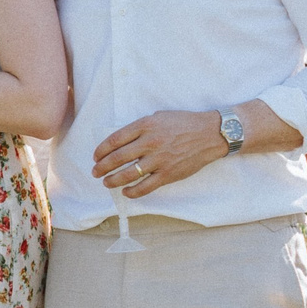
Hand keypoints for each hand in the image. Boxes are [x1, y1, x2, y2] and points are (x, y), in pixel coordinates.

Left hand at [92, 110, 227, 199]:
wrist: (210, 134)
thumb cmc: (184, 123)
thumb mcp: (158, 116)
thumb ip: (140, 128)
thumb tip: (121, 141)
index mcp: (145, 126)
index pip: (114, 140)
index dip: (101, 150)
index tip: (96, 156)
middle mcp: (150, 142)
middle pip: (117, 158)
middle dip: (102, 167)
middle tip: (95, 172)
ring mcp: (159, 159)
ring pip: (128, 174)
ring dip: (112, 180)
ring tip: (106, 182)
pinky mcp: (168, 174)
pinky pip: (145, 186)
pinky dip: (132, 191)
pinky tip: (126, 191)